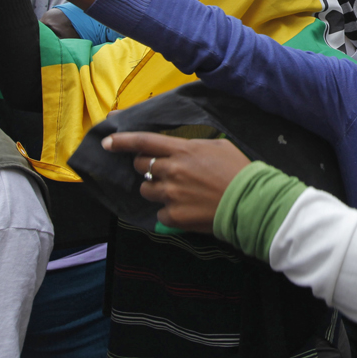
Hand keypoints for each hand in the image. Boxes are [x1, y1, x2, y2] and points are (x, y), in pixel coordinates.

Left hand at [100, 133, 252, 232]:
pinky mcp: (173, 216)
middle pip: (141, 166)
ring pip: (146, 189)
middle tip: (162, 170)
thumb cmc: (238, 170)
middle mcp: (172, 171)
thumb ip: (192, 147)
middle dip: (146, 166)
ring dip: (155, 188)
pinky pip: (159, 212)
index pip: (144, 142)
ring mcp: (170, 195)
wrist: (249, 202)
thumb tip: (178, 151)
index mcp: (182, 150)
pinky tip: (186, 208)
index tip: (107, 142)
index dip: (122, 141)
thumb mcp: (217, 146)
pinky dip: (168, 210)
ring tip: (175, 191)